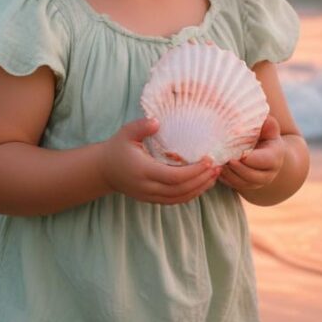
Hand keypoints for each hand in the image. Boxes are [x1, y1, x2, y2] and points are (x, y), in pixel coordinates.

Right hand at [99, 117, 221, 205]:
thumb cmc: (117, 148)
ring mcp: (150, 196)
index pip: (174, 177)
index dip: (194, 171)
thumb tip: (157, 121)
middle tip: (218, 167)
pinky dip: (191, 194)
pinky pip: (175, 200)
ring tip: (214, 176)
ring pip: (180, 198)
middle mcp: (148, 187)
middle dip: (202, 180)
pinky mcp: (152, 199)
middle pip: (181, 190)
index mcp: (143, 171)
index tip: (208, 160)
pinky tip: (201, 184)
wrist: (104, 170)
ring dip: (199, 188)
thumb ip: (141, 127)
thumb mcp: (126, 133)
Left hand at [217, 115, 286, 192]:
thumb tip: (265, 119)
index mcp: (275, 157)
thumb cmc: (264, 133)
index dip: (249, 159)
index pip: (263, 161)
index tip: (237, 154)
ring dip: (229, 175)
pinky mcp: (247, 185)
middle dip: (237, 169)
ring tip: (219, 164)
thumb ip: (267, 124)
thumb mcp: (268, 127)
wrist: (263, 148)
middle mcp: (269, 173)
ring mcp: (258, 182)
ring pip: (242, 183)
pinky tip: (217, 169)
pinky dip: (225, 179)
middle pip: (252, 175)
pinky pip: (235, 186)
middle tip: (225, 160)